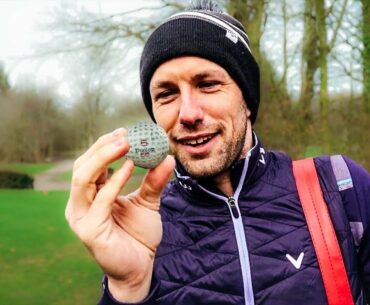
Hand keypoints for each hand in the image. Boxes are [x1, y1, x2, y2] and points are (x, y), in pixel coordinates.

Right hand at [65, 128, 174, 301]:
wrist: (140, 266)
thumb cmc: (138, 235)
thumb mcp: (147, 202)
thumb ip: (154, 181)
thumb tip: (167, 158)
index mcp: (90, 195)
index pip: (90, 163)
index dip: (105, 145)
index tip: (125, 131)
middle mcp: (80, 204)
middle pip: (82, 166)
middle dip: (102, 147)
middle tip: (125, 134)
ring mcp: (81, 217)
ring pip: (83, 178)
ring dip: (104, 157)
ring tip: (126, 144)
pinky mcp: (89, 230)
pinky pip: (101, 200)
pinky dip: (115, 181)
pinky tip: (131, 167)